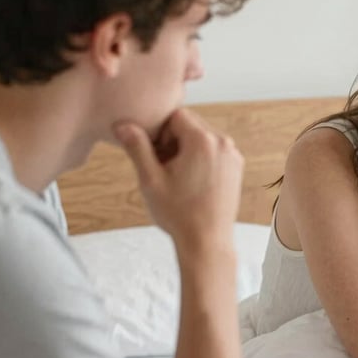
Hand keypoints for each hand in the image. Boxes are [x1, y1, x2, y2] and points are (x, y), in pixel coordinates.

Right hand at [113, 109, 243, 250]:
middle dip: (174, 139)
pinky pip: (215, 150)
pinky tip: (192, 181)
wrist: (206, 242)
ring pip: (203, 137)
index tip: (155, 155)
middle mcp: (223, 142)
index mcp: (202, 140)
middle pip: (191, 124)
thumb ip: (136, 147)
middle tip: (163, 167)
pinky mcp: (236, 167)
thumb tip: (121, 124)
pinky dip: (201, 158)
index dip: (160, 132)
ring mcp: (233, 155)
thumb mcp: (150, 179)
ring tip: (177, 176)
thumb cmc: (178, 213)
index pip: (175, 115)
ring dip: (187, 148)